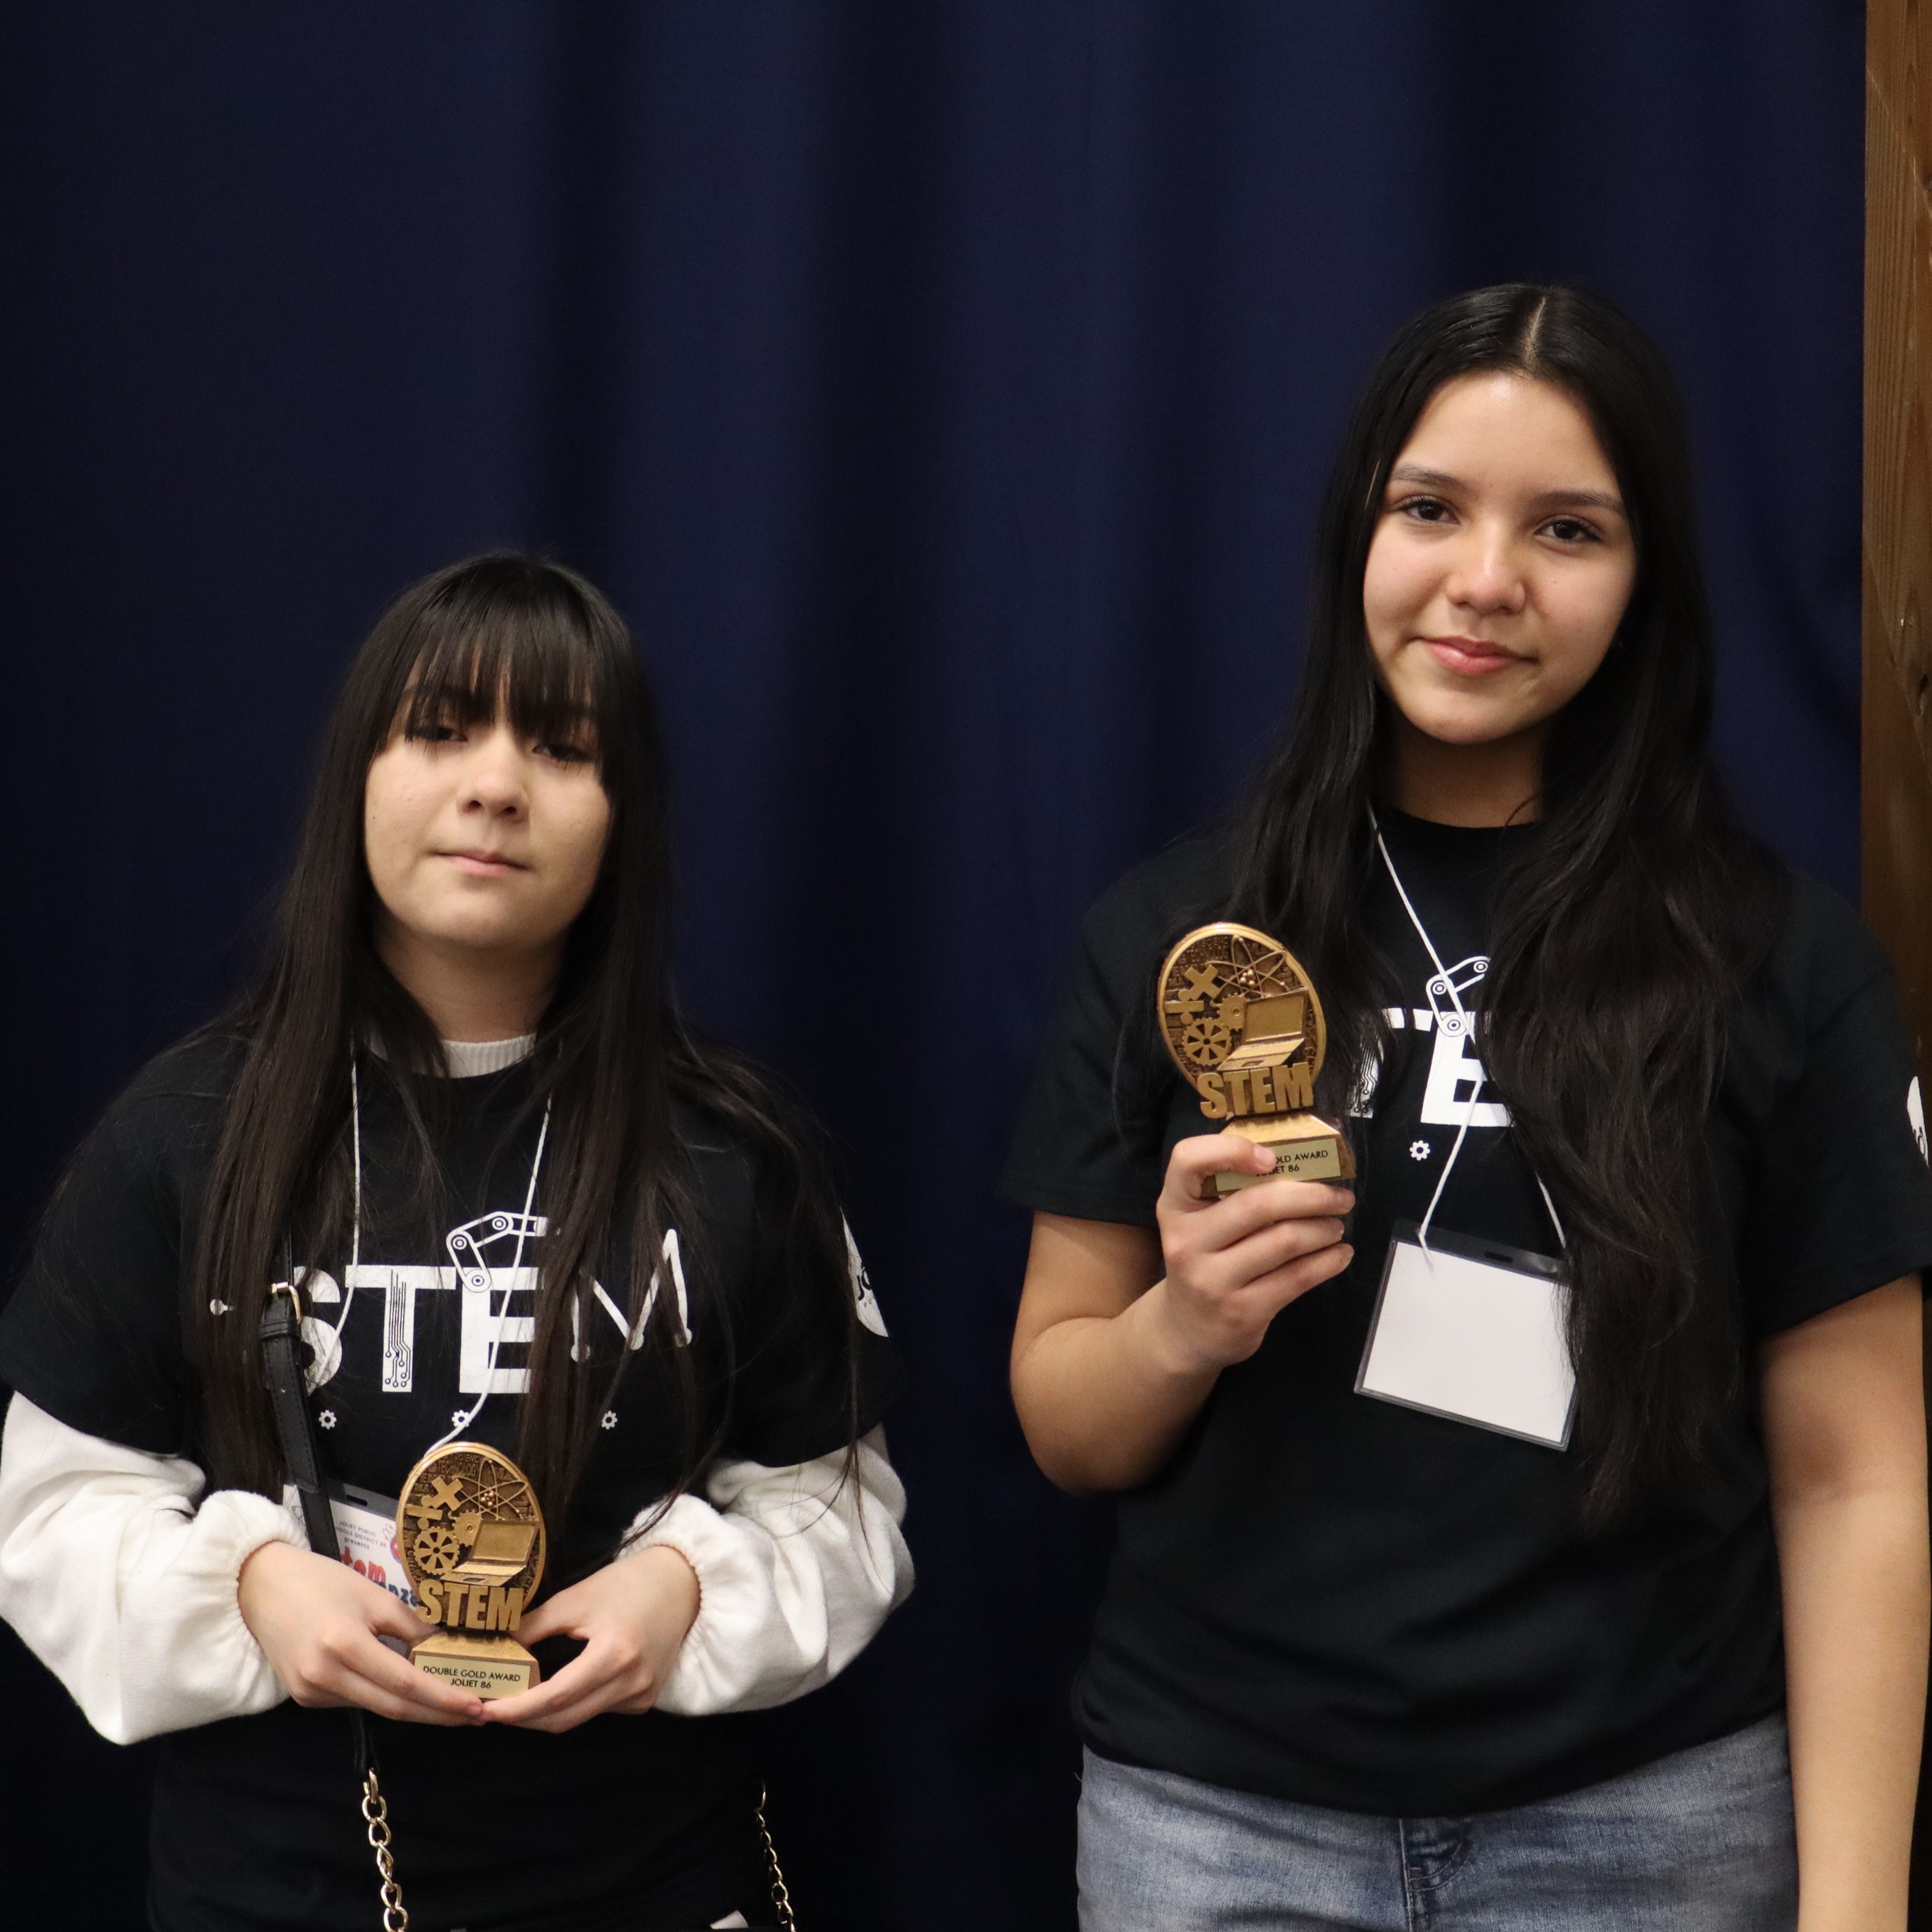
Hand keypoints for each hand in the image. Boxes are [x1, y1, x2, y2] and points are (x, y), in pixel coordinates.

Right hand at [238, 1540, 485, 1725]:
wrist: (259, 1587)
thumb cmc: (320, 1581)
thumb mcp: (372, 1594)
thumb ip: (409, 1625)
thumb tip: (446, 1648)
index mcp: (344, 1644)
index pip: (405, 1682)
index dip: (443, 1699)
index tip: (476, 1707)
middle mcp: (325, 1676)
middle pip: (393, 1707)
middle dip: (438, 1715)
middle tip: (476, 1716)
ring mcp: (311, 1692)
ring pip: (375, 1706)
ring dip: (414, 1708)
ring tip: (452, 1704)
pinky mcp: (305, 1697)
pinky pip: (355, 1700)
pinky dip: (384, 1697)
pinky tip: (408, 1692)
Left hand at [481, 1544, 699, 1733]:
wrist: (682, 1583)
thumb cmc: (628, 1583)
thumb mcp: (577, 1598)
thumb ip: (535, 1626)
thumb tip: (497, 1648)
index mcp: (614, 1654)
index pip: (555, 1696)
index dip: (517, 1708)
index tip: (486, 1710)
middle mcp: (631, 1682)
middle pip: (565, 1718)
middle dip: (524, 1718)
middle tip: (491, 1710)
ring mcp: (641, 1695)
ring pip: (580, 1718)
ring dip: (547, 1713)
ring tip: (518, 1699)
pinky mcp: (645, 1699)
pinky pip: (599, 1710)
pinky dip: (575, 1704)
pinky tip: (561, 1689)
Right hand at [1146, 1131, 1353, 1374]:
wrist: (1186, 1330)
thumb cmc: (1204, 1259)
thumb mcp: (1198, 1221)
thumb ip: (1228, 1187)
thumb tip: (1289, 1147)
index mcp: (1175, 1207)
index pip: (1187, 1160)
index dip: (1230, 1149)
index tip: (1271, 1157)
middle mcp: (1187, 1241)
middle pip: (1257, 1204)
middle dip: (1311, 1195)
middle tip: (1340, 1195)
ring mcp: (1212, 1280)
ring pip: (1284, 1241)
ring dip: (1323, 1229)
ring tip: (1336, 1225)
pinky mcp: (1241, 1311)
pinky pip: (1296, 1278)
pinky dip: (1328, 1262)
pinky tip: (1340, 1254)